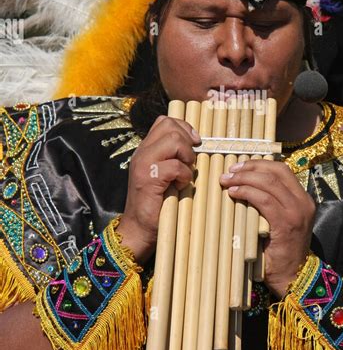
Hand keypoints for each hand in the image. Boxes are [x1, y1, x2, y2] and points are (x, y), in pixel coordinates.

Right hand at [116, 114, 200, 264]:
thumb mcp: (165, 175)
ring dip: (186, 156)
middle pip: (170, 126)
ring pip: (173, 141)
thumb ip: (172, 157)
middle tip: (189, 160)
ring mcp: (143, 164)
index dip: (184, 127)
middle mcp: (142, 152)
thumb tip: (196, 142)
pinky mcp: (148, 178)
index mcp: (146, 149)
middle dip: (187, 141)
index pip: (165, 121)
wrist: (139, 228)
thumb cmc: (157, 204)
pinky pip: (175, 166)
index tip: (195, 142)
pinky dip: (183, 175)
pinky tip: (180, 185)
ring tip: (184, 171)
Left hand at [219, 160, 316, 298]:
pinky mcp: (286, 224)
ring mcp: (297, 212)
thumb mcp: (279, 221)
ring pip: (269, 184)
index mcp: (303, 198)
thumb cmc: (279, 251)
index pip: (282, 170)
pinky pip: (265, 201)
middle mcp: (304, 202)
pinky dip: (247, 193)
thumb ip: (269, 203)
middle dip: (250, 167)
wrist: (292, 277)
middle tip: (230, 171)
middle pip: (276, 172)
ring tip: (227, 180)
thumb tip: (242, 184)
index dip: (259, 164)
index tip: (239, 166)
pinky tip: (234, 193)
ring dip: (245, 179)